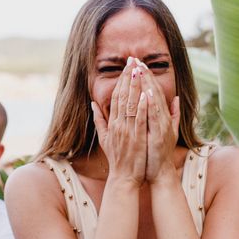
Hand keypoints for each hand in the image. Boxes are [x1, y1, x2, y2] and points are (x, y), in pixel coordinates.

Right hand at [92, 57, 147, 186]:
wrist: (123, 178)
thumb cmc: (117, 158)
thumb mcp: (104, 138)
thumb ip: (99, 120)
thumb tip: (92, 104)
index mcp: (112, 123)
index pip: (116, 96)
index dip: (121, 80)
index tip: (127, 66)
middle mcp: (118, 124)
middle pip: (123, 96)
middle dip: (128, 77)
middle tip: (133, 60)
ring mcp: (127, 131)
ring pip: (131, 105)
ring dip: (135, 87)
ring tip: (139, 70)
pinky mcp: (136, 138)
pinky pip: (139, 120)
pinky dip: (142, 107)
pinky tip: (146, 94)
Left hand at [138, 61, 179, 183]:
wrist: (160, 173)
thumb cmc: (158, 153)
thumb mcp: (166, 131)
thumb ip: (171, 114)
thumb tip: (176, 98)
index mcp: (161, 117)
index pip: (153, 92)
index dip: (146, 77)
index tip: (138, 64)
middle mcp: (163, 119)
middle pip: (154, 92)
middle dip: (145, 75)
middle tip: (136, 60)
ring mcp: (162, 126)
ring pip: (155, 101)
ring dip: (148, 85)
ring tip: (140, 70)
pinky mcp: (160, 135)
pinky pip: (155, 117)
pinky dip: (152, 105)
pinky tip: (146, 93)